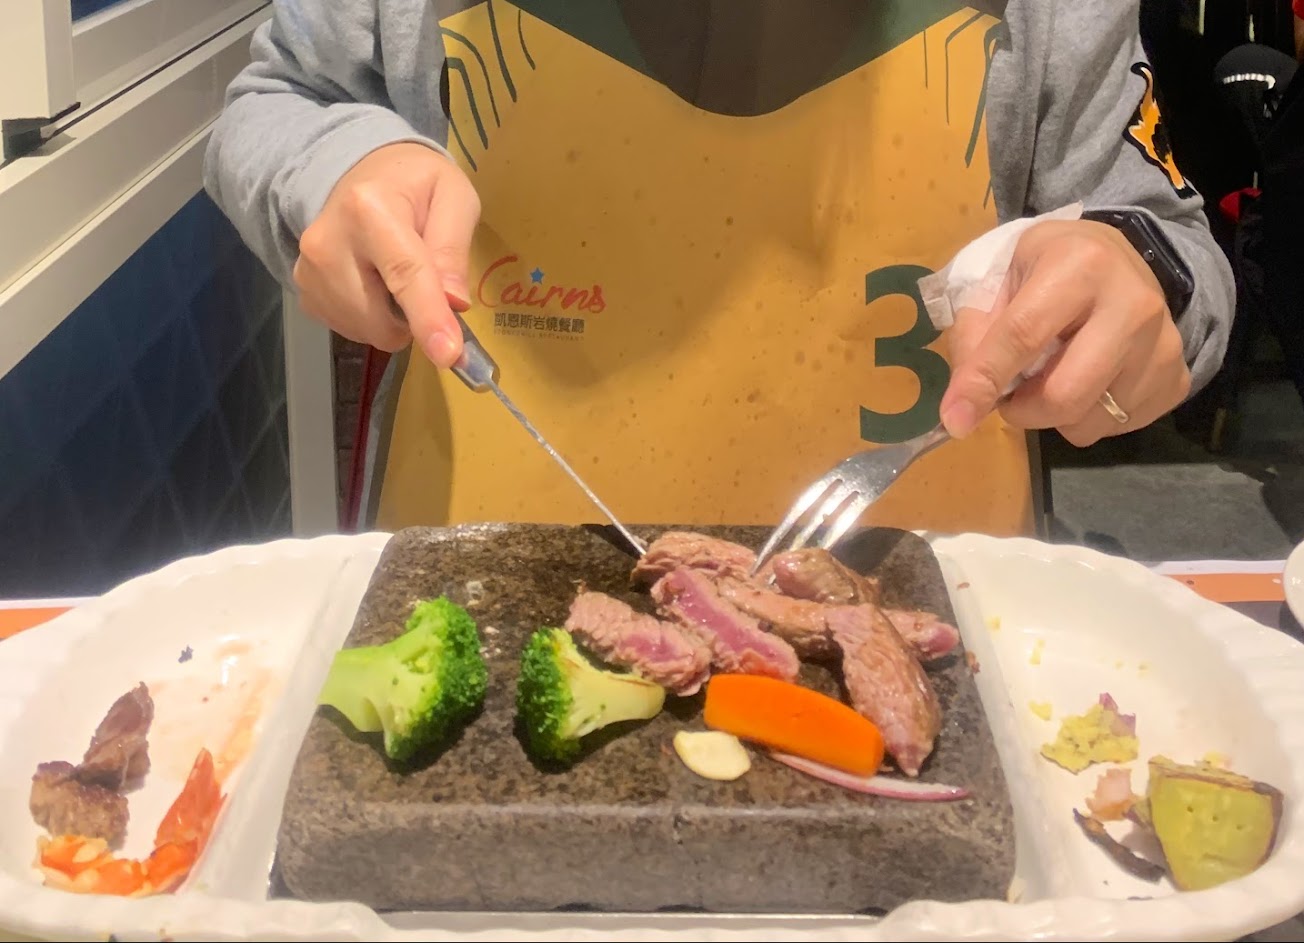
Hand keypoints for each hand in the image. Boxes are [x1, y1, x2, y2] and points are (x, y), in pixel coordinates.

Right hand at [294, 142, 480, 368]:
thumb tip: (454, 302)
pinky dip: (373, 318)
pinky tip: (374, 283)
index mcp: (370, 209)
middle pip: (381, 318)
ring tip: (394, 274)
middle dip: (415, 318)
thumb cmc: (415, 185)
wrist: (360, 175)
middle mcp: (327, 243)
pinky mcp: (304, 293)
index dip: (428, 318)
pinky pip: (351, 330)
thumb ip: (454, 247)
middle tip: (427, 281)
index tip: (448, 355)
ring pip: (367, 331)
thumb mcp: (454, 197)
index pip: (404, 274)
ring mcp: (308, 272)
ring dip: (393, 318)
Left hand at [939, 219, 1190, 447]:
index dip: (983, 380)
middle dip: (1022, 410)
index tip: (954, 418)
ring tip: (1051, 379)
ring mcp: (1163, 344)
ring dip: (1053, 418)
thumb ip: (975, 332)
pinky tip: (1086, 382)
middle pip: (1064, 394)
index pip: (1024, 334)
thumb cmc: (1049, 268)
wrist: (1121, 260)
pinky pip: (1116, 428)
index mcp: (1081, 266)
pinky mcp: (1177, 378)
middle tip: (1009, 396)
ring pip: (1089, 422)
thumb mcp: (1000, 276)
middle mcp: (1132, 304)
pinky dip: (1087, 419)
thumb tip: (964, 404)